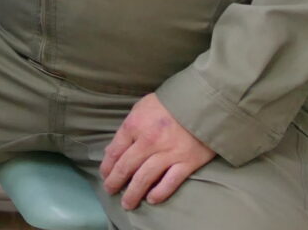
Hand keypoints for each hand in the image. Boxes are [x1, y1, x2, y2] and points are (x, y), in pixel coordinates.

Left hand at [101, 93, 213, 209]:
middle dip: (115, 181)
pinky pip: (170, 182)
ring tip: (127, 204)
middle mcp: (148, 141)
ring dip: (133, 193)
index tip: (104, 175)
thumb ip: (129, 128)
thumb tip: (115, 149)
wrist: (203, 103)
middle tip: (110, 191)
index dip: (107, 166)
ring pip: (145, 178)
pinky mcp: (187, 162)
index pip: (115, 151)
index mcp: (134, 125)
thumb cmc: (169, 103)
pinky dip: (160, 192)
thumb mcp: (141, 108)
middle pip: (126, 167)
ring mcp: (168, 153)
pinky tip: (151, 199)